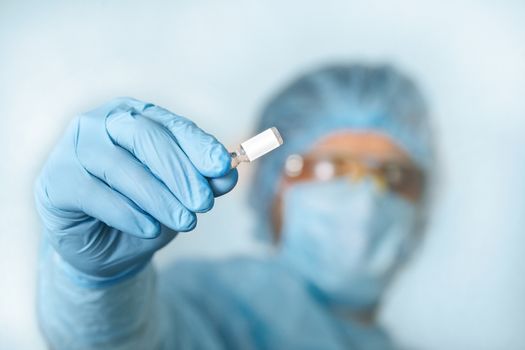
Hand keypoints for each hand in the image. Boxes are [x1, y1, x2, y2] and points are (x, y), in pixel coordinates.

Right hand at [34, 97, 236, 280]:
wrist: (102, 245)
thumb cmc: (142, 209)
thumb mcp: (178, 196)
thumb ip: (202, 182)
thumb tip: (229, 173)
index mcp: (135, 117)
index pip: (170, 125)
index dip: (198, 145)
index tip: (222, 166)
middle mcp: (101, 123)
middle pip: (144, 136)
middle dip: (179, 171)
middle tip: (203, 203)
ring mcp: (74, 148)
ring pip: (120, 166)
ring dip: (158, 197)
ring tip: (185, 222)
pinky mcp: (56, 180)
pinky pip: (93, 193)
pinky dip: (126, 213)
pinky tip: (149, 229)